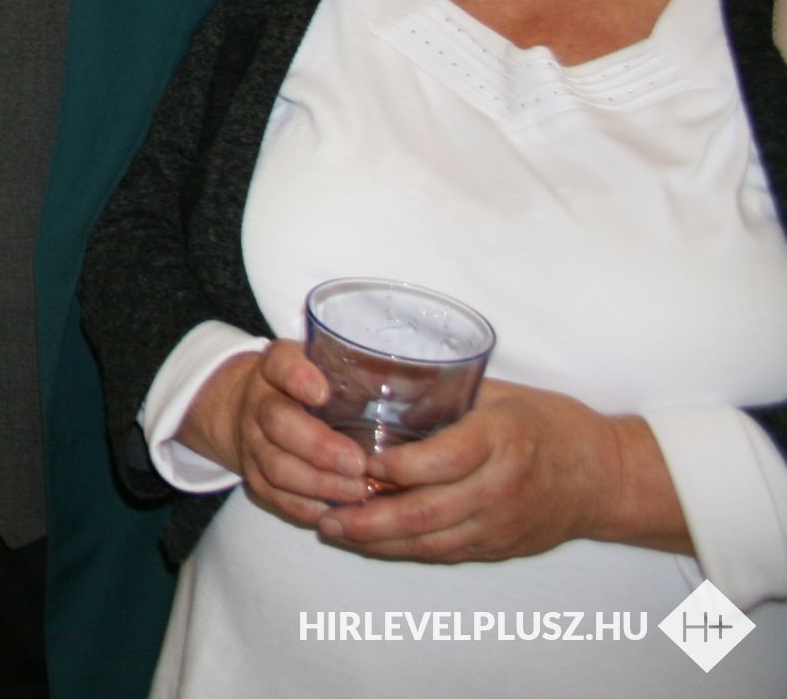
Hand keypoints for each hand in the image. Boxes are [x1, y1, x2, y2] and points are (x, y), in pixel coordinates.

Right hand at [178, 341, 369, 527]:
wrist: (252, 410)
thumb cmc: (309, 386)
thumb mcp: (325, 367)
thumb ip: (357, 373)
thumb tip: (416, 389)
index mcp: (277, 369)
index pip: (281, 365)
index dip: (298, 378)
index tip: (322, 395)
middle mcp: (258, 404)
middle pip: (278, 423)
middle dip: (319, 447)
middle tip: (358, 463)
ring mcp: (252, 443)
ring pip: (277, 467)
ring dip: (319, 483)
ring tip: (358, 490)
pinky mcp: (255, 478)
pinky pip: (277, 498)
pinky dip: (307, 508)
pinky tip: (338, 511)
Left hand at [316, 379, 685, 562]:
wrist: (605, 477)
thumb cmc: (549, 424)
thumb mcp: (500, 395)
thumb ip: (445, 394)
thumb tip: (377, 376)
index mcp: (500, 440)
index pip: (437, 461)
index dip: (390, 467)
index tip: (350, 460)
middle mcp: (500, 488)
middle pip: (426, 512)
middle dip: (369, 518)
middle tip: (325, 513)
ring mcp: (500, 524)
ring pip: (430, 542)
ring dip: (377, 541)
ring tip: (333, 530)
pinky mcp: (499, 548)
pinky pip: (444, 553)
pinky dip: (403, 550)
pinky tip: (370, 542)